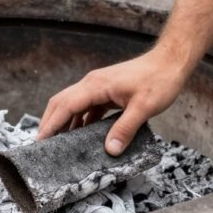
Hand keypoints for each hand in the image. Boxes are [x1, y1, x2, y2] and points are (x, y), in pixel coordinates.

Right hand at [37, 51, 186, 154]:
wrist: (171, 62)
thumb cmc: (159, 80)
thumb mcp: (144, 107)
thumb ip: (125, 129)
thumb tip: (110, 151)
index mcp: (96, 86)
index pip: (65, 105)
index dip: (51, 124)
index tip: (41, 141)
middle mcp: (92, 84)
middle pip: (62, 103)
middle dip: (50, 122)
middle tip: (42, 144)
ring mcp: (99, 87)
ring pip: (73, 105)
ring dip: (64, 123)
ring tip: (58, 144)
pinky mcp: (107, 92)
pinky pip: (87, 107)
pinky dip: (80, 121)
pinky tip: (82, 137)